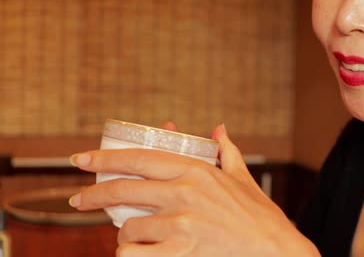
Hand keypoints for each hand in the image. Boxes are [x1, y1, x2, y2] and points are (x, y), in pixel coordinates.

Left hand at [69, 123, 318, 256]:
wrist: (276, 249)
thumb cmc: (259, 215)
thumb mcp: (242, 177)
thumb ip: (226, 151)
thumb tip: (219, 128)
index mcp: (196, 170)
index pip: (140, 159)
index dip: (105, 159)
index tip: (81, 160)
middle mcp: (185, 192)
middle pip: (124, 189)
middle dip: (93, 196)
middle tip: (78, 200)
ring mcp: (182, 222)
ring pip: (129, 226)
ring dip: (124, 232)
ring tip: (130, 235)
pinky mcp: (182, 250)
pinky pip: (135, 252)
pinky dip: (130, 253)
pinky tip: (134, 250)